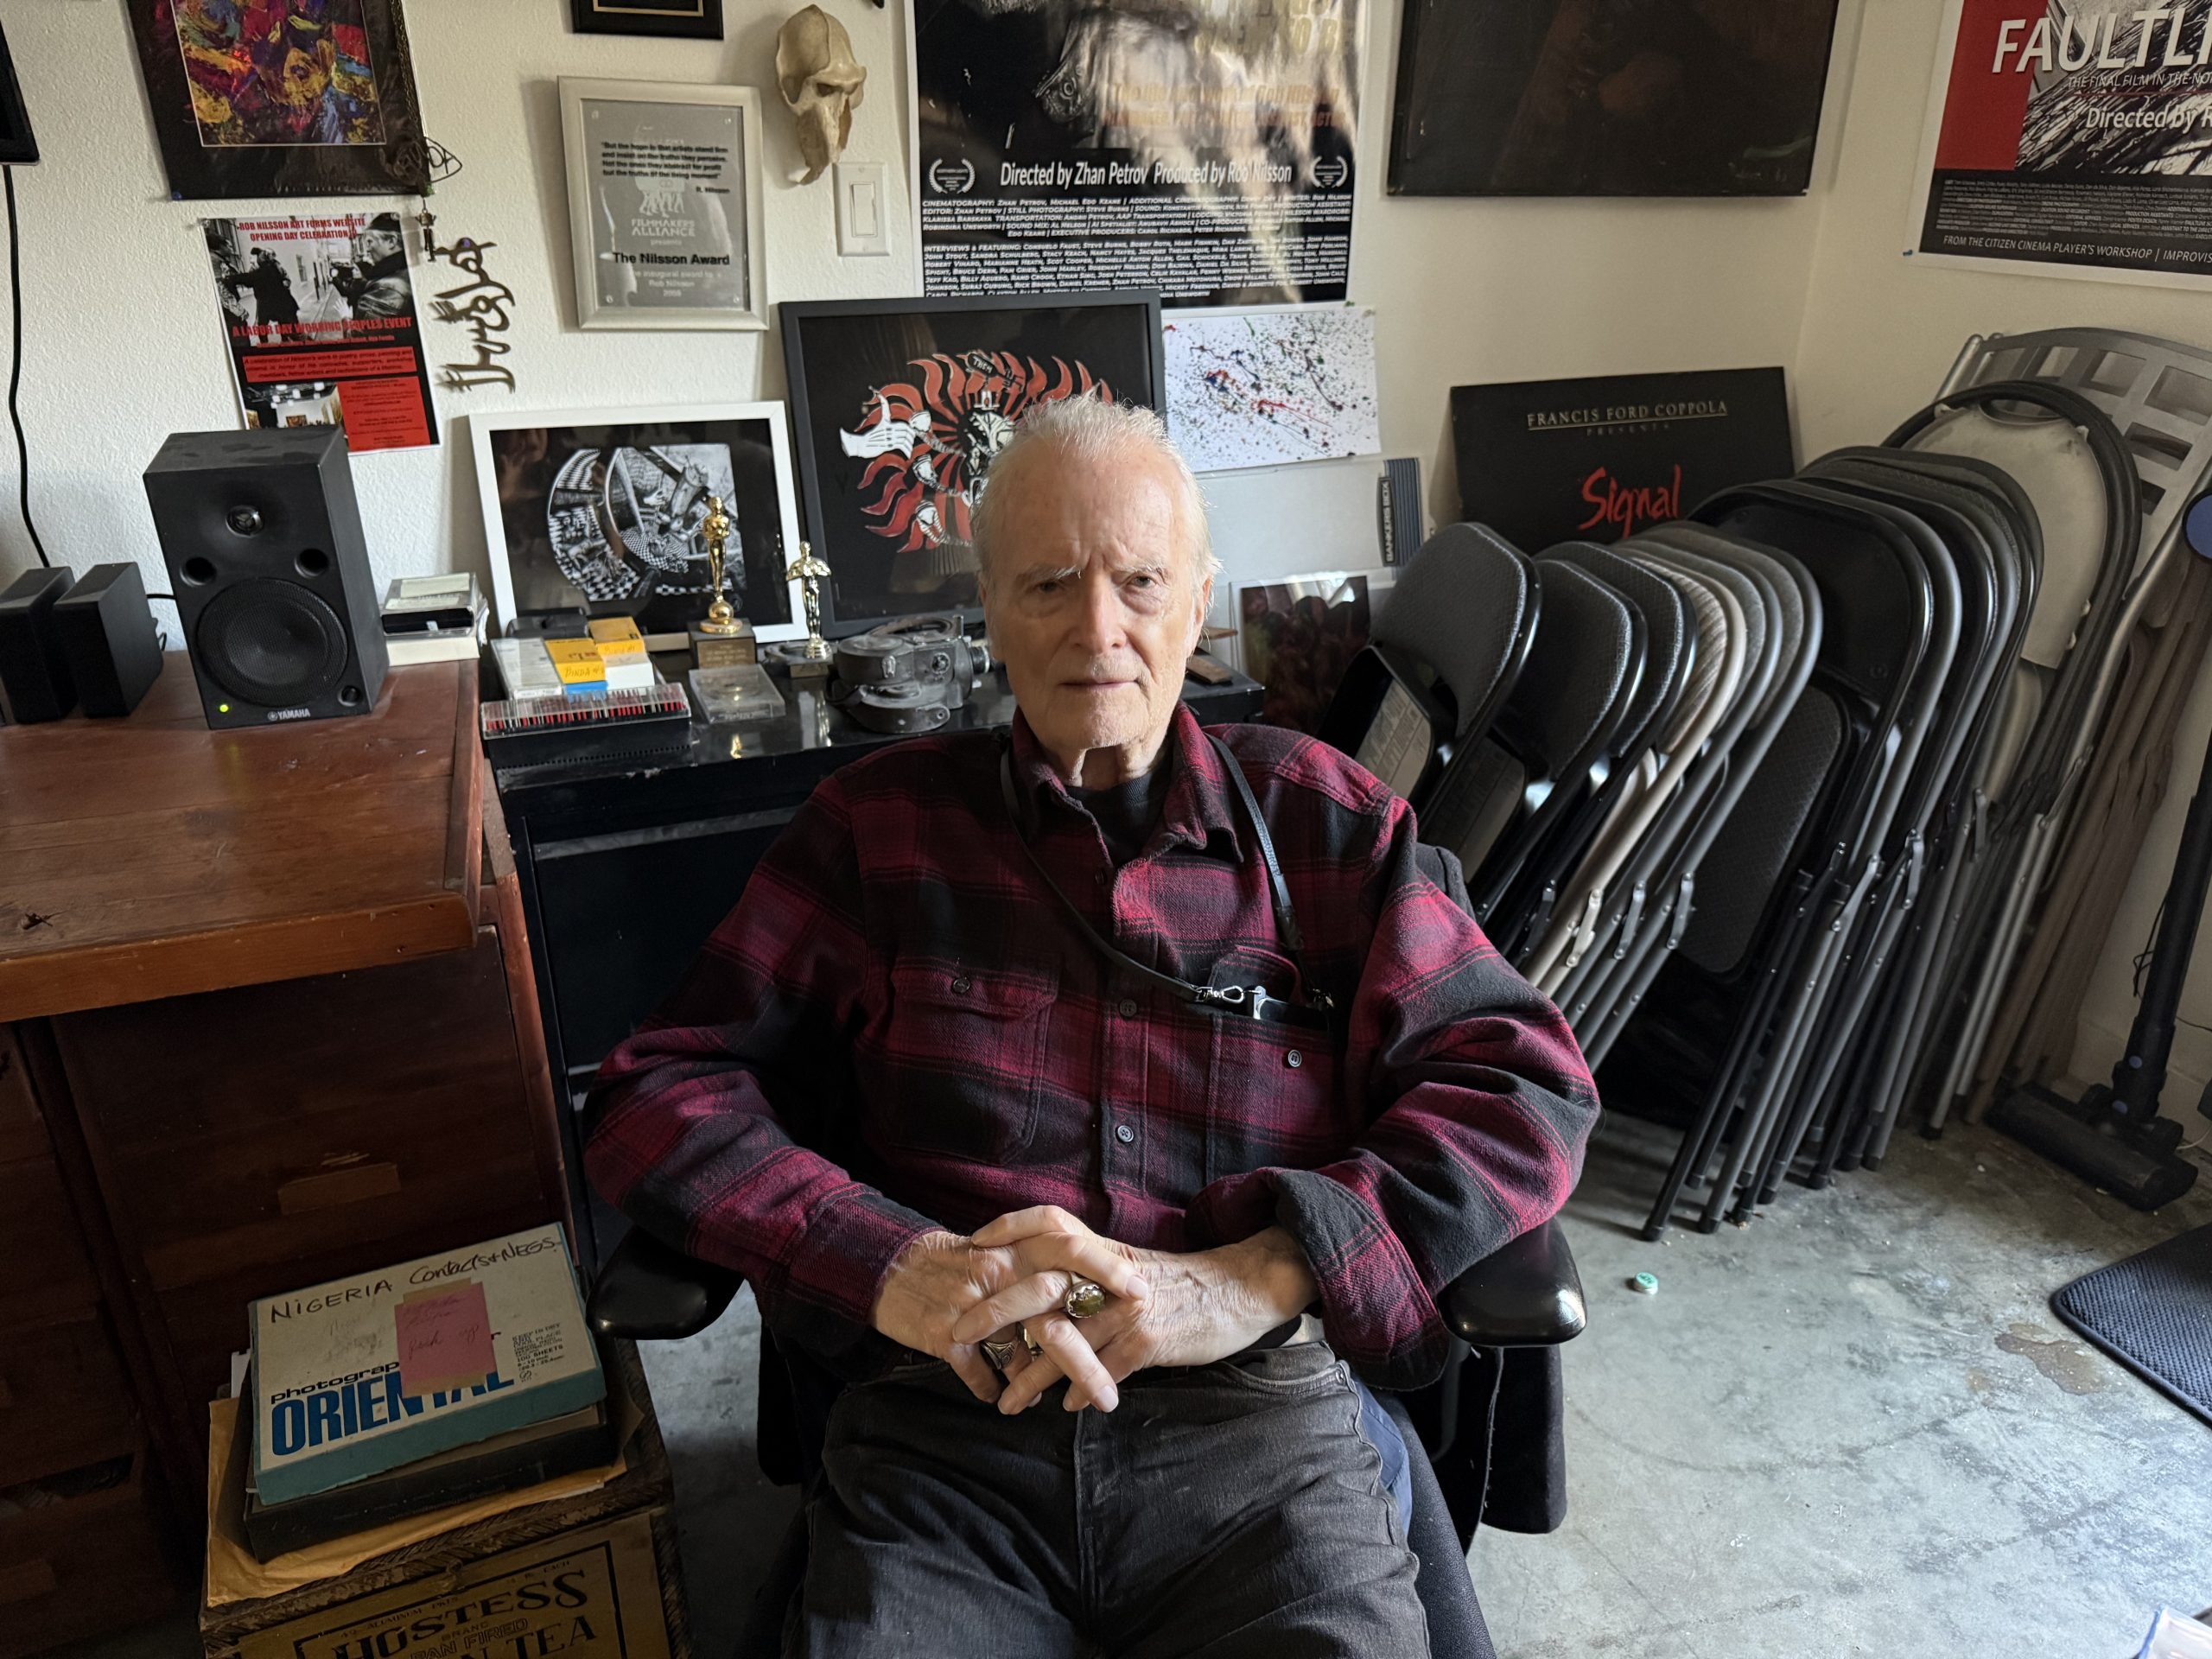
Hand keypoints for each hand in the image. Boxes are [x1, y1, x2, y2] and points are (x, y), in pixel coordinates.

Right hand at [871, 1227, 1150, 1407]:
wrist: (892, 1268)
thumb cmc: (956, 1265)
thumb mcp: (1001, 1254)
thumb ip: (1041, 1272)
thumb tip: (1085, 1306)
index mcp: (1017, 1248)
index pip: (1072, 1249)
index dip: (1108, 1269)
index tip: (1143, 1294)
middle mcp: (999, 1272)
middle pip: (1054, 1317)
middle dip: (1086, 1363)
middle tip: (1110, 1397)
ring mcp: (972, 1304)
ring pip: (1019, 1354)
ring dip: (1038, 1386)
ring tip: (1057, 1405)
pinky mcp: (946, 1333)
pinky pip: (979, 1371)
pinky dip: (991, 1386)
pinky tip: (998, 1395)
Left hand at [952, 1207, 1317, 1414]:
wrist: (1240, 1292)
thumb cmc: (1183, 1283)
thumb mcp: (1132, 1266)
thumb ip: (1092, 1271)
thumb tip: (1047, 1291)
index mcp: (1103, 1252)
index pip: (1049, 1223)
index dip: (1009, 1227)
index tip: (973, 1244)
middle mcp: (1109, 1275)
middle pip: (1040, 1286)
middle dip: (994, 1313)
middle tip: (959, 1336)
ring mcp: (1127, 1308)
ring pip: (1063, 1341)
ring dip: (1030, 1376)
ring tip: (1007, 1402)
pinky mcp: (1147, 1340)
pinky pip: (1101, 1369)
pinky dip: (1080, 1392)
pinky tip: (1065, 1408)